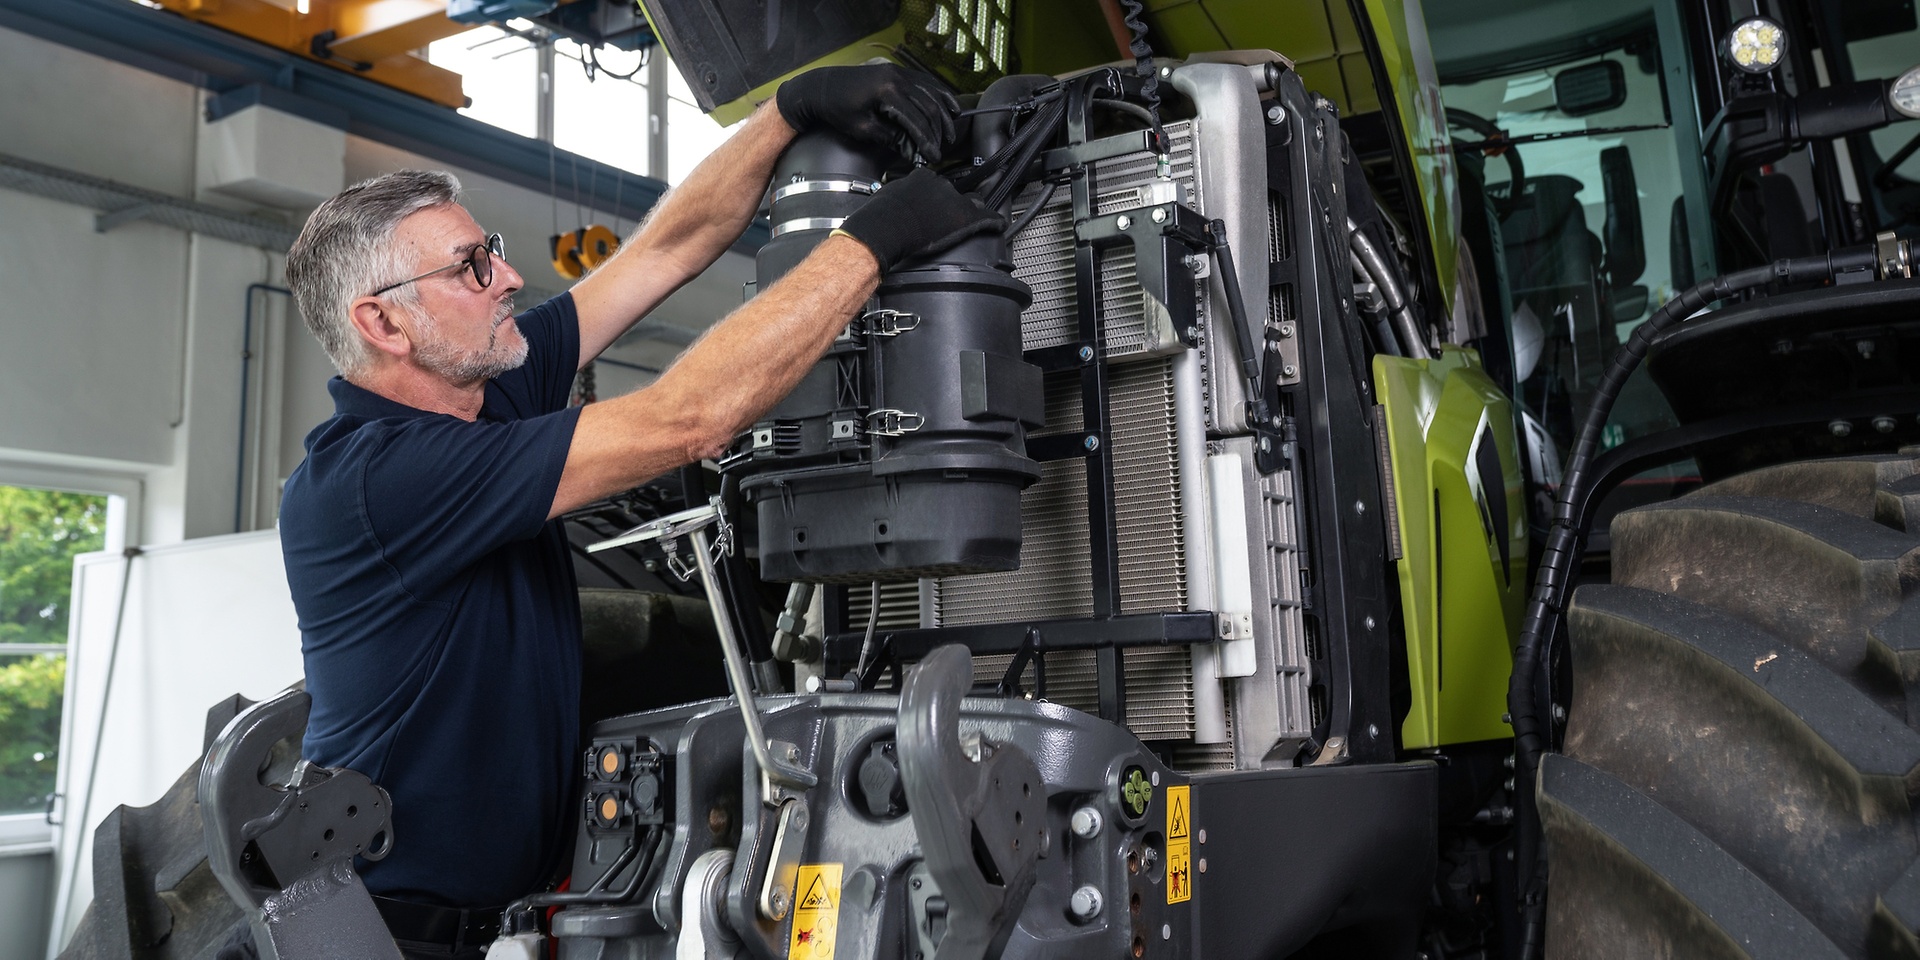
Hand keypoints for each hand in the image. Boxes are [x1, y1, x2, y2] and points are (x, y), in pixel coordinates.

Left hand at [775, 64, 959, 162]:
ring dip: (943, 113)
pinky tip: (949, 106)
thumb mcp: (862, 129)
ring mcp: (899, 71)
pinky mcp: (897, 71)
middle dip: (938, 130)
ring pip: (932, 92)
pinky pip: (925, 82)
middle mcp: (897, 77)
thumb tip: (912, 149)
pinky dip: (939, 94)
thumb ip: (890, 137)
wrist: (821, 86)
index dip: (927, 141)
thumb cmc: (837, 108)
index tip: (933, 157)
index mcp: (887, 91)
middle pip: (929, 106)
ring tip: (949, 132)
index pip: (917, 120)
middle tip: (941, 148)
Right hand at [835, 169, 1003, 272]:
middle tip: (944, 216)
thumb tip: (898, 196)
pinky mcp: (966, 219)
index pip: (936, 181)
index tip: (933, 201)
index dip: (936, 194)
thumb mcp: (887, 194)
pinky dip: (994, 222)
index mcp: (923, 176)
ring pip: (972, 203)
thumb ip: (900, 192)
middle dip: (952, 203)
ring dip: (969, 211)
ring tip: (967, 221)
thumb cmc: (880, 215)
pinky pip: (989, 218)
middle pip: (955, 192)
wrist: (886, 228)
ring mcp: (955, 201)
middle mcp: (942, 185)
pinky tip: (999, 224)